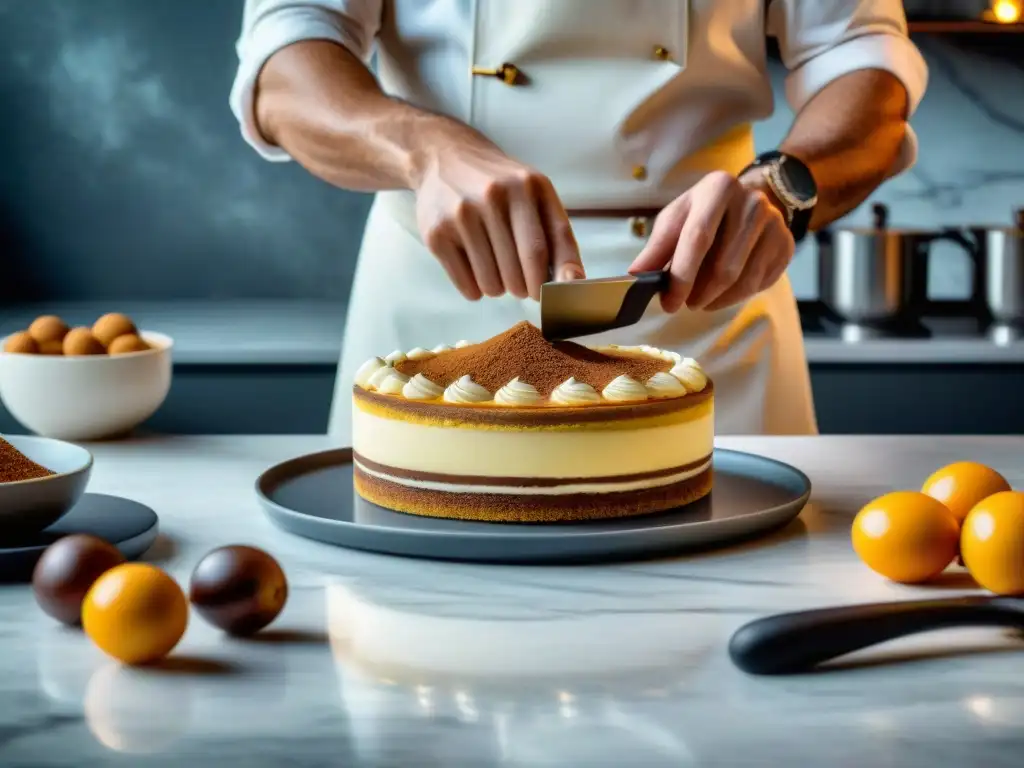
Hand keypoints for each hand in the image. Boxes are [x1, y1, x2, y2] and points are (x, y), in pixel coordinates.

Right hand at [412, 131, 583, 300]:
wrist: (444, 157)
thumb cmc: (499, 184)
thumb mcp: (534, 194)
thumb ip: (557, 235)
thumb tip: (573, 282)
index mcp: (527, 186)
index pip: (543, 249)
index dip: (551, 282)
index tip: (552, 297)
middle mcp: (494, 197)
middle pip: (519, 273)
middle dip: (525, 289)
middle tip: (521, 282)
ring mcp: (462, 215)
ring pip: (492, 284)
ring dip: (499, 289)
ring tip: (496, 268)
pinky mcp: (437, 235)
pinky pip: (467, 285)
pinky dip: (476, 289)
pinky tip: (475, 269)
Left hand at [628, 171, 794, 312]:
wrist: (749, 200)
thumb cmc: (704, 213)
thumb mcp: (677, 219)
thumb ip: (656, 248)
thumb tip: (635, 276)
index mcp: (718, 188)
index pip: (698, 238)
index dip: (681, 276)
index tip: (668, 303)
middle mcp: (751, 202)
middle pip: (723, 267)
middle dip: (699, 294)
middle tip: (685, 304)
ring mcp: (774, 224)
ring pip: (742, 280)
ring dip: (716, 300)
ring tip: (700, 300)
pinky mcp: (786, 245)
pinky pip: (759, 285)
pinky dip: (734, 298)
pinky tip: (722, 293)